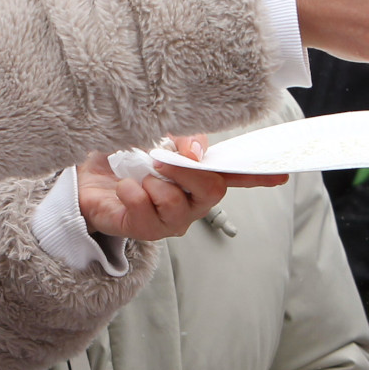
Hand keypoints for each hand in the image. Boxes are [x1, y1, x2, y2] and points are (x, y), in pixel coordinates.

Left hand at [75, 135, 285, 242]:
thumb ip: (183, 141)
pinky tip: (124, 190)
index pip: (235, 176)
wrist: (86, 179)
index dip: (259, 176)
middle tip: (161, 159)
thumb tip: (198, 154)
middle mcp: (190, 204)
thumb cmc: (126, 160)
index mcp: (198, 179)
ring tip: (139, 177)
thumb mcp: (157, 138)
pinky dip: (132, 192)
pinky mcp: (143, 231)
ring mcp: (168, 221)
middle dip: (186, 173)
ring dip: (153, 183)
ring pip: (176, 204)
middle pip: (211, 191)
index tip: (282, 174)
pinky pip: (145, 211)